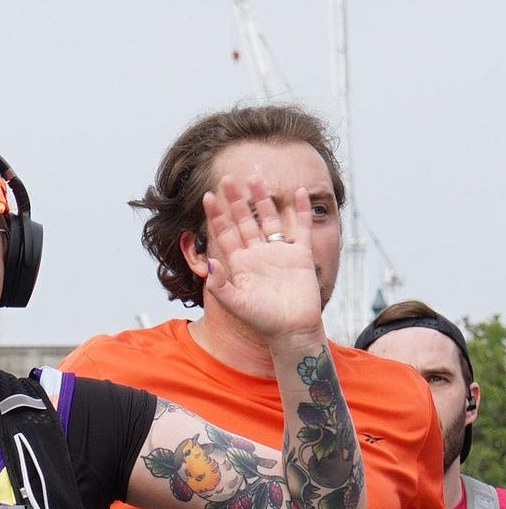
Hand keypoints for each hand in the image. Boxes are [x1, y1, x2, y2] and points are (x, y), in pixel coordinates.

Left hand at [201, 172, 324, 340]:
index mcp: (241, 264)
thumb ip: (220, 286)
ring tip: (256, 178)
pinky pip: (302, 228)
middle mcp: (259, 255)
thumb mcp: (237, 305)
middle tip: (227, 178)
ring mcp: (280, 253)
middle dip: (236, 200)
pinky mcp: (301, 255)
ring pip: (270, 219)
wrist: (293, 330)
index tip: (207, 196)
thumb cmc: (264, 322)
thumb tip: (210, 264)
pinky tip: (300, 193)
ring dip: (263, 199)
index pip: (225, 234)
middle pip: (245, 220)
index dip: (216, 216)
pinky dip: (302, 211)